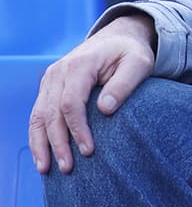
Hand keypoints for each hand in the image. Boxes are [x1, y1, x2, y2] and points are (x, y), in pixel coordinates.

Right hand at [29, 14, 156, 174]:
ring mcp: (50, 80)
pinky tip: (42, 156)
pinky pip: (38, 114)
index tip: (88, 150)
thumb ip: (123, 84)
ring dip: (41, 144)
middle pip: (51, 113)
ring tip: (47, 169)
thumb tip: (105, 109)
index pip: (71, 103)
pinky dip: (37, 136)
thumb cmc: (130, 52)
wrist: (118, 37)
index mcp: (79, 65)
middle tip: (68, 168)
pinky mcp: (48, 88)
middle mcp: (58, 72)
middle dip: (57, 143)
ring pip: (38, 116)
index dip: (77, 129)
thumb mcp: (138, 63)